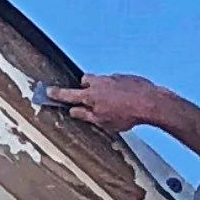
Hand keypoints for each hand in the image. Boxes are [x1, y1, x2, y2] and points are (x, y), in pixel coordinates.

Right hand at [45, 73, 168, 134]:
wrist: (150, 102)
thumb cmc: (128, 114)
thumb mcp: (103, 122)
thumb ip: (86, 116)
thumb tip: (74, 111)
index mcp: (91, 96)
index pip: (68, 94)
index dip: (57, 94)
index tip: (49, 91)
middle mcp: (100, 83)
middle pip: (85, 81)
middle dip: (85, 89)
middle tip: (91, 100)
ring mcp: (113, 77)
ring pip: (102, 82)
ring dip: (103, 90)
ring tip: (115, 105)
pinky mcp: (126, 77)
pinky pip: (117, 83)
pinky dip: (119, 91)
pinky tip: (127, 102)